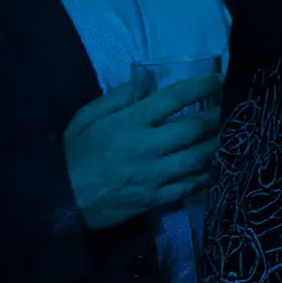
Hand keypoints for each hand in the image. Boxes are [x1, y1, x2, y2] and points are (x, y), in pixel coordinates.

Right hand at [62, 76, 223, 230]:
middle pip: (195, 128)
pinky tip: (211, 168)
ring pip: (198, 158)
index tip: (217, 79)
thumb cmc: (73, 156)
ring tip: (219, 137)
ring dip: (214, 145)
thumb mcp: (85, 118)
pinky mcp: (155, 199)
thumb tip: (147, 83)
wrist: (60, 202)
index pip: (174, 98)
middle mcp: (146, 147)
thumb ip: (117, 98)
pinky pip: (189, 186)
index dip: (201, 86)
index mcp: (129, 123)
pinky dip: (205, 176)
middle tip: (221, 112)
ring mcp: (153, 175)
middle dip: (215, 117)